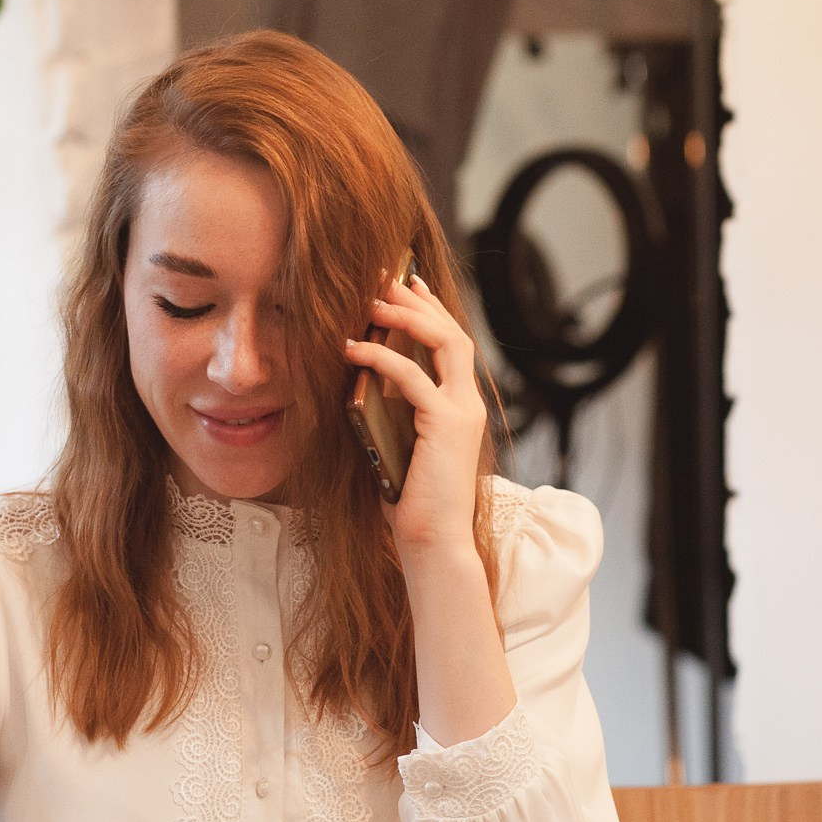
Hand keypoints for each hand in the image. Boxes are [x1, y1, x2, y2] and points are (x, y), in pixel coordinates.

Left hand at [344, 274, 487, 552]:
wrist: (435, 542)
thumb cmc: (414, 504)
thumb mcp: (401, 446)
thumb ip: (392, 414)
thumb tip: (362, 385)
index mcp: (461, 409)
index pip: (453, 346)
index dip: (431, 311)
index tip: (407, 286)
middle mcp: (467, 405)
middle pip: (452, 333)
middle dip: (420, 302)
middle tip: (387, 279)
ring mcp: (460, 413)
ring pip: (443, 343)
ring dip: (406, 317)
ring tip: (373, 302)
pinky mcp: (444, 425)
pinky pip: (411, 377)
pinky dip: (381, 357)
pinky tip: (354, 349)